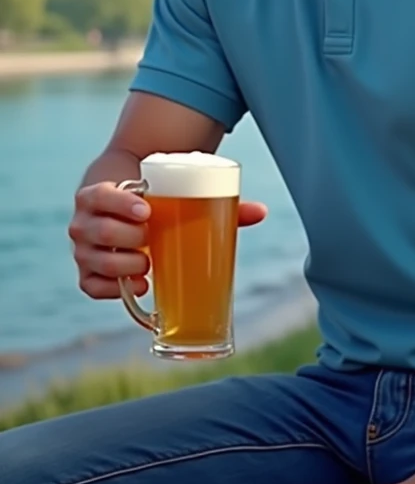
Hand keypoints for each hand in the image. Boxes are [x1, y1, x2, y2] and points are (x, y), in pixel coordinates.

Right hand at [69, 181, 266, 299]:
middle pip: (99, 232)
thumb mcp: (172, 194)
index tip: (148, 212)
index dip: (120, 204)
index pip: (100, 196)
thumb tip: (261, 211)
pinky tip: (139, 287)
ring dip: (123, 266)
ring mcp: (84, 249)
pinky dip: (113, 290)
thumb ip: (215, 203)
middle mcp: (85, 221)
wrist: (120, 198)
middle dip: (128, 238)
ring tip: (149, 265)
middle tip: (152, 239)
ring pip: (94, 261)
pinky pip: (90, 286)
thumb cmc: (152, 198)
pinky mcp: (87, 272)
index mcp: (99, 193)